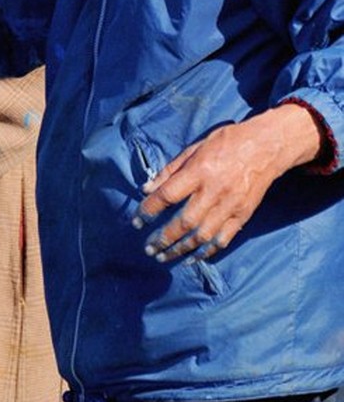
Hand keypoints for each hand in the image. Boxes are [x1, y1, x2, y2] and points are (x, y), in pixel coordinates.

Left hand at [131, 104, 322, 262]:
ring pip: (202, 235)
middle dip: (163, 238)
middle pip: (184, 222)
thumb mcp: (194, 148)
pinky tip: (193, 258)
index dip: (149, 210)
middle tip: (148, 249)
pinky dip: (207, 252)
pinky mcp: (242, 215)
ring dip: (181, 250)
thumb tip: (147, 188)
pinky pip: (223, 239)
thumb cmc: (227, 142)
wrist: (266, 147)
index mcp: (198, 171)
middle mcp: (213, 191)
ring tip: (164, 257)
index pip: (167, 195)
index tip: (136, 223)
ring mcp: (229, 206)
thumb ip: (170, 170)